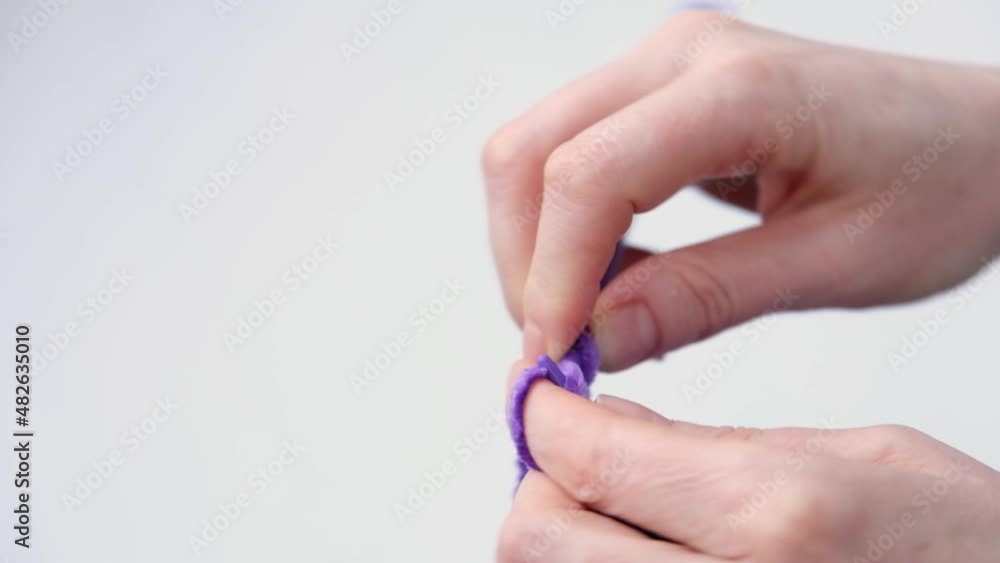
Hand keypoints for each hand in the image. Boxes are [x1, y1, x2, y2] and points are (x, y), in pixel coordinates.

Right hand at [482, 10, 999, 368]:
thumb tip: (594, 342)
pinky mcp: (658, 94)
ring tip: (604, 319)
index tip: (559, 358)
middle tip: (569, 348)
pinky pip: (570, 158)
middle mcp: (682, 56)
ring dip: (541, 249)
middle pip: (527, 153)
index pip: (588, 174)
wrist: (984, 134)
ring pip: (532, 155)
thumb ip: (705, 298)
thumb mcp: (837, 262)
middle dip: (526, 264)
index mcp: (742, 88)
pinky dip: (569, 231)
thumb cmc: (943, 184)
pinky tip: (624, 278)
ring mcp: (664, 67)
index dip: (552, 275)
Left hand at [497, 377, 999, 561]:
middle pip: (535, 536)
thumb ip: (716, 446)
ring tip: (616, 498)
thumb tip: (606, 424)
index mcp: (777, 514)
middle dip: (541, 480)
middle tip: (573, 448)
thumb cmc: (973, 544)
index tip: (541, 387)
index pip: (586, 455)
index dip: (542, 410)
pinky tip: (642, 543)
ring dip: (561, 530)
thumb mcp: (861, 456)